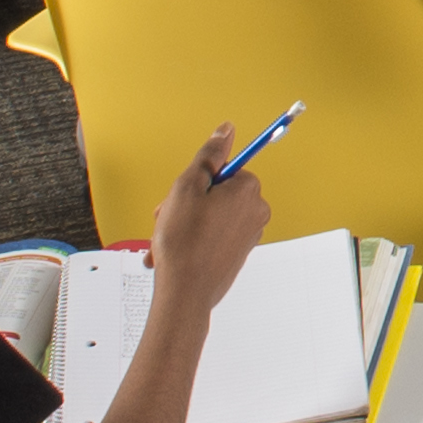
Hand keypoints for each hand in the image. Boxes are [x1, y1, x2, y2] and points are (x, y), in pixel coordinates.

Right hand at [143, 130, 275, 322]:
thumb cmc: (184, 242)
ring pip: (211, 214)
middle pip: (216, 192)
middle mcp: (256, 210)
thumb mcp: (187, 186)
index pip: (222, 168)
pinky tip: (173, 251)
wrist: (185, 292)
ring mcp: (249, 234)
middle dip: (187, 203)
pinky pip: (213, 235)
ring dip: (185, 222)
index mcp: (248, 189)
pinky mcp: (238, 253)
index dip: (197, 179)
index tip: (185, 193)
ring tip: (166, 238)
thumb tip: (226, 130)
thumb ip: (208, 155)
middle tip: (168, 216)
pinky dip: (193, 239)